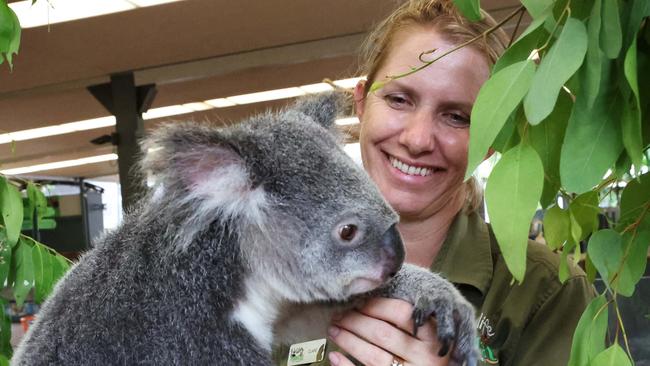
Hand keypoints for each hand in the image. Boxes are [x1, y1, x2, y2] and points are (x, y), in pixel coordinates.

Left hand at [327, 297, 450, 365]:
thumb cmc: (431, 351)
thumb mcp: (431, 334)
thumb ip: (413, 317)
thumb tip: (373, 293)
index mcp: (434, 337)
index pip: (402, 313)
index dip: (376, 305)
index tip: (358, 300)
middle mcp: (425, 357)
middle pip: (383, 333)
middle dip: (355, 321)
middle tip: (338, 313)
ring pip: (372, 355)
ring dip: (348, 340)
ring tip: (333, 329)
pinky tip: (334, 355)